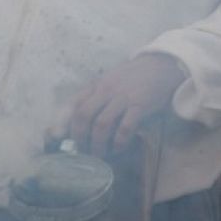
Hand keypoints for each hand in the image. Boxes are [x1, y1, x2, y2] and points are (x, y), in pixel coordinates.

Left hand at [67, 53, 184, 155]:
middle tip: (82, 151)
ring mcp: (123, 97)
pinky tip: (119, 147)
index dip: (61, 123)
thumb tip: (74, 120)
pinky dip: (119, 141)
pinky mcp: (140, 105)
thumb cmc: (133, 78)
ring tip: (100, 154)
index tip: (58, 138)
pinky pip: (125, 127)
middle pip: (83, 116)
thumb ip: (93, 96)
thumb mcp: (109, 81)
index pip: (71, 104)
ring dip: (98, 143)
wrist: (162, 66)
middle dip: (79, 137)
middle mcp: (106, 90)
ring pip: (102, 124)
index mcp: (95, 85)